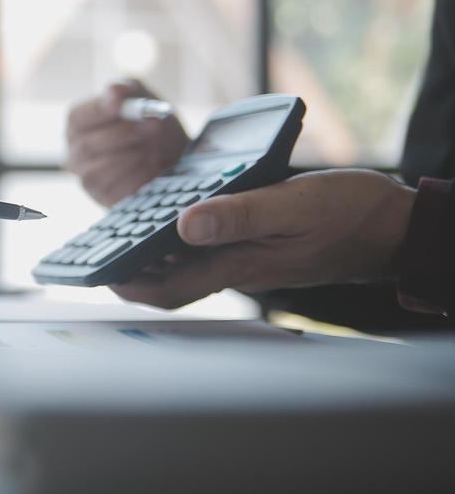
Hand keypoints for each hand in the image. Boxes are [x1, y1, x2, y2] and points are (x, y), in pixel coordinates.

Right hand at [66, 79, 188, 205]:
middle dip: (123, 133)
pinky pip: (117, 189)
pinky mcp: (104, 198)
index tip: (121, 104)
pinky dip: (138, 175)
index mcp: (78, 125)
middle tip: (152, 123)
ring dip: (133, 155)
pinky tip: (151, 166)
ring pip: (101, 169)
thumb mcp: (142, 99)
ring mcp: (87, 178)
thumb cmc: (150, 126)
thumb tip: (114, 92)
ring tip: (154, 146)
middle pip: (87, 145)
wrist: (173, 160)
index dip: (98, 111)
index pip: (77, 118)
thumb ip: (127, 89)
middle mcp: (75, 153)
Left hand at [110, 169, 416, 308]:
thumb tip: (183, 225)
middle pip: (173, 280)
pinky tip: (177, 214)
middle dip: (134, 270)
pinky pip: (213, 246)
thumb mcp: (293, 205)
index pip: (173, 289)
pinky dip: (187, 234)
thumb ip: (240, 215)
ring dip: (157, 252)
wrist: (393, 225)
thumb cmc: (350, 214)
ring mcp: (250, 258)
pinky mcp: (261, 245)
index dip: (133, 286)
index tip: (100, 274)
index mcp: (240, 263)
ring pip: (190, 263)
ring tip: (126, 231)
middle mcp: (239, 266)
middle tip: (101, 251)